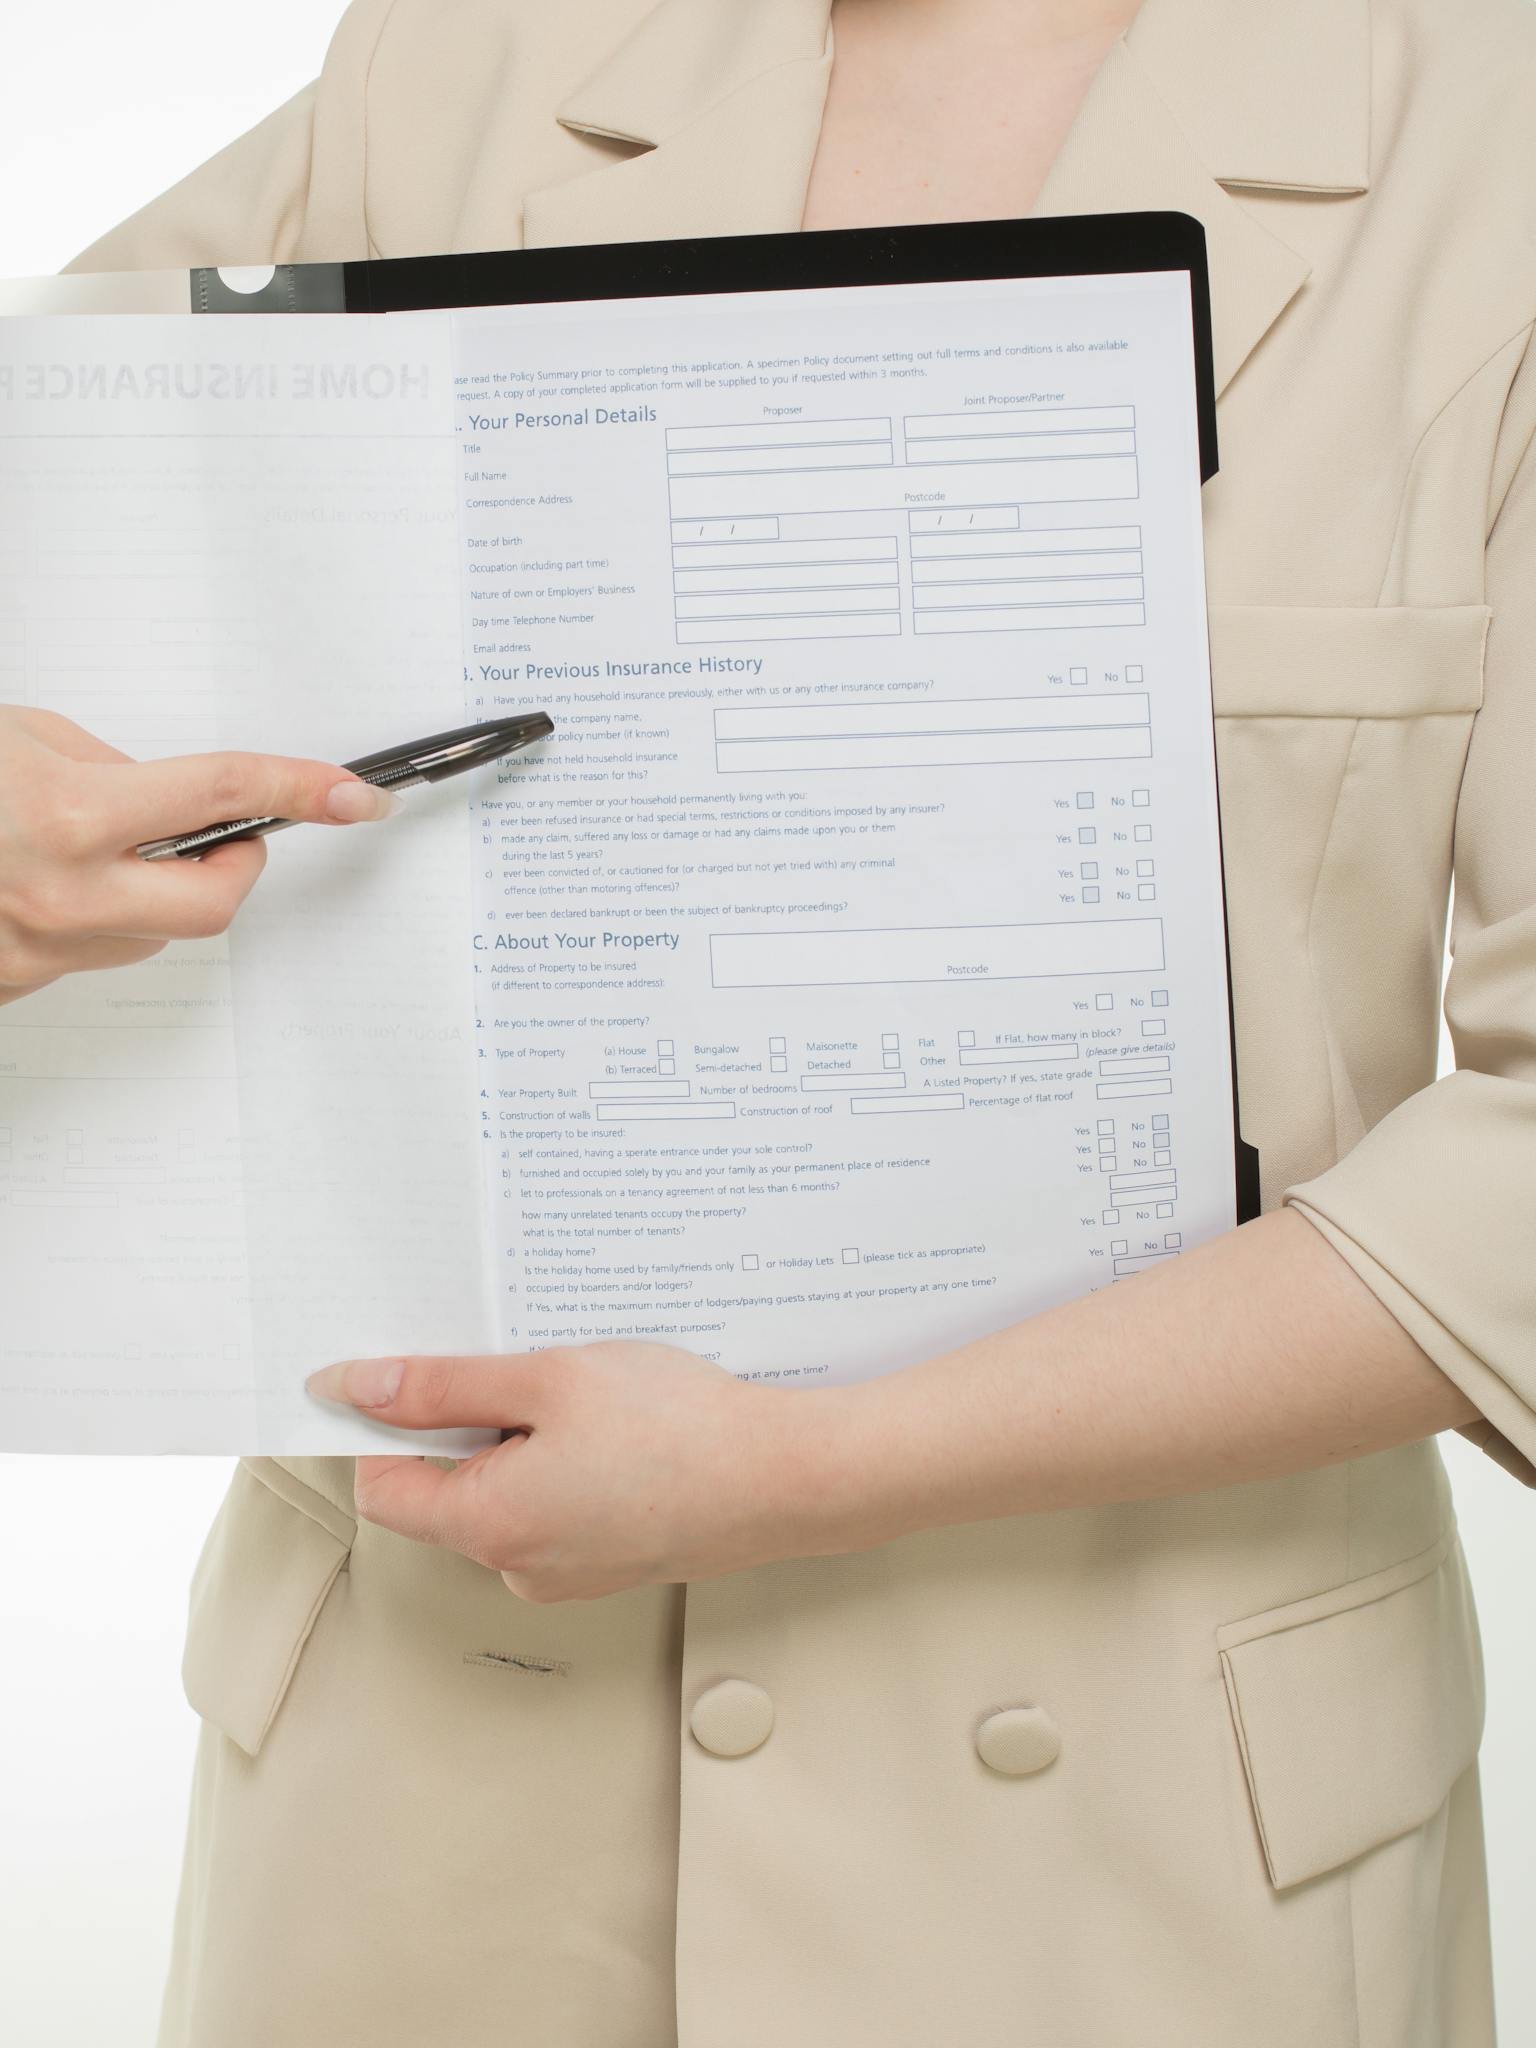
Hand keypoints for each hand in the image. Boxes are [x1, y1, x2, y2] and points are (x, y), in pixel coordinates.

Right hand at [0, 704, 395, 1004]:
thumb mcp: (20, 736)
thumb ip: (107, 769)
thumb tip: (166, 799)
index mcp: (69, 817)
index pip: (223, 798)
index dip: (299, 789)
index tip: (354, 795)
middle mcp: (60, 895)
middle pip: (213, 906)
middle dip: (237, 869)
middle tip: (233, 835)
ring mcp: (33, 951)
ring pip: (147, 933)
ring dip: (148, 891)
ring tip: (84, 846)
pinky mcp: (10, 984)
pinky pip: (82, 954)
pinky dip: (82, 917)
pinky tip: (31, 882)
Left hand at [306, 1341, 865, 1601]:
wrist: (785, 1478)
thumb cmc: (676, 1429)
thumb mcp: (547, 1381)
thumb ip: (444, 1387)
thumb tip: (357, 1388)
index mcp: (487, 1526)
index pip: (384, 1486)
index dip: (386, 1424)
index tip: (417, 1373)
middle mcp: (517, 1567)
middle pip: (449, 1489)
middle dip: (474, 1423)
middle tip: (531, 1369)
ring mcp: (567, 1573)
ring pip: (508, 1495)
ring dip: (528, 1441)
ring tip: (590, 1398)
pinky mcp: (609, 1563)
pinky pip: (558, 1508)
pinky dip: (570, 1465)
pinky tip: (619, 1430)